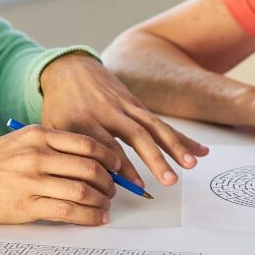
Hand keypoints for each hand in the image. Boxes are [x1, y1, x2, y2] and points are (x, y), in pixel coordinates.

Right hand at [0, 124, 120, 225]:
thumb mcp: (21, 141)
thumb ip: (52, 146)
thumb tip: (90, 160)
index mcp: (38, 135)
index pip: (86, 143)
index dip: (108, 156)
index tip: (117, 166)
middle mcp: (37, 155)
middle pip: (89, 168)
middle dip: (109, 181)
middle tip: (113, 189)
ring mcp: (32, 181)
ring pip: (82, 190)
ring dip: (101, 201)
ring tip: (105, 205)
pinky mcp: (26, 206)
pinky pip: (68, 211)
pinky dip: (88, 216)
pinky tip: (96, 218)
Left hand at [39, 53, 208, 186]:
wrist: (68, 68)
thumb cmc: (59, 106)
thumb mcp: (54, 128)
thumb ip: (72, 153)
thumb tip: (92, 185)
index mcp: (83, 120)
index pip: (106, 145)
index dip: (122, 166)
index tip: (136, 186)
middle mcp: (108, 111)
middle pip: (135, 135)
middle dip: (155, 159)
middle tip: (169, 181)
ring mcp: (125, 106)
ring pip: (153, 127)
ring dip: (174, 146)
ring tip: (191, 165)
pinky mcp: (137, 104)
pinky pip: (161, 123)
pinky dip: (180, 137)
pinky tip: (199, 151)